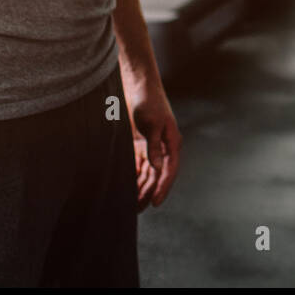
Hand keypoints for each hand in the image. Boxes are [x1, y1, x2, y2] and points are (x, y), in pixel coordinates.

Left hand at [124, 72, 182, 210]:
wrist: (138, 84)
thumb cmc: (149, 100)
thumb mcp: (152, 123)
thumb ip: (154, 146)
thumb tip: (157, 167)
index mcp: (171, 143)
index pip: (169, 170)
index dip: (163, 187)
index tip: (155, 203)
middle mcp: (163, 148)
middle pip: (157, 175)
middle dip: (148, 192)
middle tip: (137, 209)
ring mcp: (150, 146)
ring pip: (146, 173)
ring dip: (139, 187)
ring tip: (129, 204)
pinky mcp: (139, 144)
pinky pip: (136, 165)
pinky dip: (132, 176)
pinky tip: (123, 187)